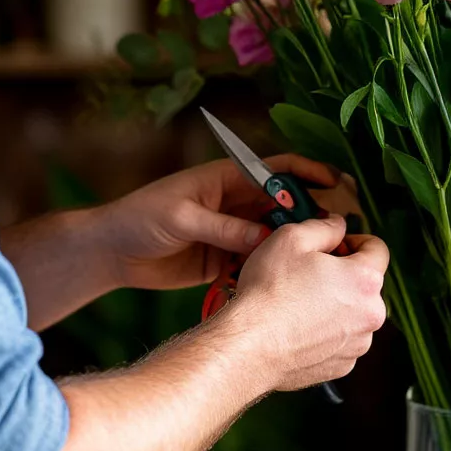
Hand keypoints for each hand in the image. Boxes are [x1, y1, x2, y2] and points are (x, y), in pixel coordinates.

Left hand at [99, 155, 341, 291]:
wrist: (112, 252)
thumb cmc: (140, 218)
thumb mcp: (182, 218)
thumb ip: (224, 228)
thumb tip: (268, 238)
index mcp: (226, 179)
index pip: (276, 168)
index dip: (307, 172)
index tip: (335, 183)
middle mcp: (235, 203)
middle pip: (283, 203)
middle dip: (311, 214)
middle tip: (338, 231)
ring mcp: (232, 232)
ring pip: (275, 235)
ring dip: (296, 245)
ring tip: (324, 260)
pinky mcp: (225, 259)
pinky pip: (258, 261)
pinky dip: (273, 269)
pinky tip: (291, 282)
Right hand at [224, 216, 388, 393]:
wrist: (249, 346)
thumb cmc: (269, 293)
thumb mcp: (291, 238)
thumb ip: (324, 226)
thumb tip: (336, 225)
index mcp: (365, 279)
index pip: (377, 249)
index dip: (353, 241)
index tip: (334, 246)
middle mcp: (371, 314)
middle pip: (364, 283)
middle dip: (341, 275)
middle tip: (307, 273)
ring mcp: (357, 344)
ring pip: (352, 313)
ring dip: (334, 305)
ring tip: (298, 303)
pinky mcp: (341, 366)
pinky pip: (339, 340)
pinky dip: (324, 332)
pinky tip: (297, 326)